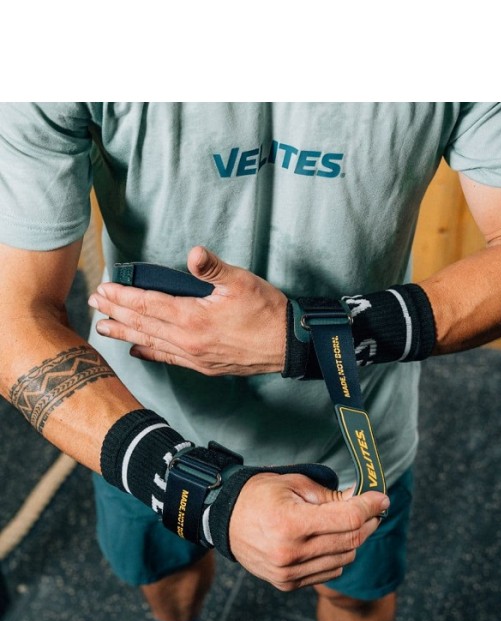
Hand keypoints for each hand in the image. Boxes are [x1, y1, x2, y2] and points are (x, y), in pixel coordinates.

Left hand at [88, 246, 287, 375]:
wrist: (287, 345)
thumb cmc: (266, 311)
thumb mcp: (241, 281)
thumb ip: (213, 268)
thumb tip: (194, 253)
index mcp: (193, 318)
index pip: (148, 304)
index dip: (123, 296)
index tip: (104, 289)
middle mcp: (188, 341)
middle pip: (143, 324)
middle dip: (116, 313)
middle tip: (94, 303)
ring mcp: (194, 356)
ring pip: (151, 343)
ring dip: (125, 334)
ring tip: (103, 328)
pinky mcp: (203, 366)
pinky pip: (167, 359)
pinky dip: (148, 352)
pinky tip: (136, 349)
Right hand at [229, 472, 389, 590]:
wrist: (224, 520)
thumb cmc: (259, 495)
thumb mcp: (294, 485)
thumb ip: (330, 496)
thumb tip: (362, 500)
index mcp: (291, 523)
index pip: (348, 518)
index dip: (371, 506)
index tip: (382, 498)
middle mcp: (290, 553)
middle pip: (351, 541)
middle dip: (368, 522)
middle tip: (373, 508)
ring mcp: (288, 572)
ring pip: (344, 559)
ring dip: (354, 540)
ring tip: (347, 522)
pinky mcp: (287, 583)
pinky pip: (329, 572)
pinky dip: (337, 556)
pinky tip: (328, 540)